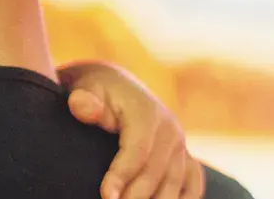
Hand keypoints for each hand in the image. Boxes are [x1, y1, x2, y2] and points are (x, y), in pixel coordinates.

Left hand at [59, 61, 204, 198]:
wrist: (116, 85)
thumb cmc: (97, 92)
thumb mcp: (85, 89)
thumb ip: (83, 101)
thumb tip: (82, 107)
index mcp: (147, 112)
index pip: (137, 151)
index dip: (122, 175)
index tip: (106, 195)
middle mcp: (170, 129)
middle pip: (157, 172)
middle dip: (137, 196)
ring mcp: (180, 144)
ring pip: (175, 183)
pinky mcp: (184, 156)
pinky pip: (192, 183)